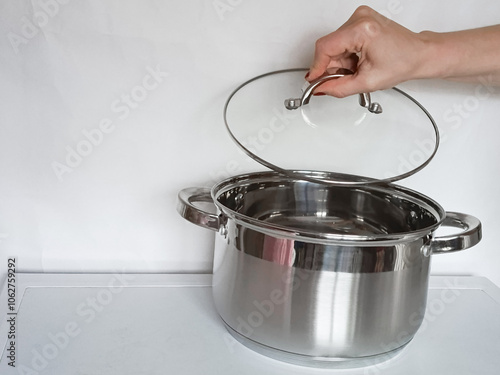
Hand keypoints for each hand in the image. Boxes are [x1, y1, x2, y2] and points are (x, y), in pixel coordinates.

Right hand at [307, 6, 430, 96]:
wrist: (418, 54)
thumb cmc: (402, 63)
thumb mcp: (367, 82)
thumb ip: (339, 88)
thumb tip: (320, 88)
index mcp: (362, 30)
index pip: (325, 47)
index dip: (317, 66)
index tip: (313, 80)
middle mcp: (360, 18)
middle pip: (329, 45)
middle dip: (331, 66)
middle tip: (342, 78)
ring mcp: (360, 16)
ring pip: (334, 44)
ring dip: (339, 61)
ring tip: (357, 68)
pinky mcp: (360, 19)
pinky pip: (341, 39)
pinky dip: (345, 54)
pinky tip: (357, 60)